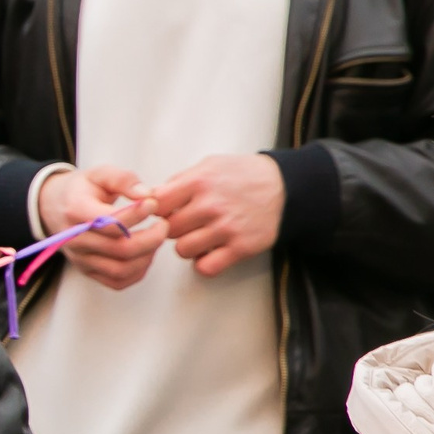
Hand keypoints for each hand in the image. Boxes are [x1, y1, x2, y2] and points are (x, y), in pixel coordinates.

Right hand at [38, 165, 165, 290]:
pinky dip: (138, 272)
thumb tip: (148, 194)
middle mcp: (74, 240)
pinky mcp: (87, 271)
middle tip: (163, 225)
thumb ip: (123, 180)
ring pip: (121, 269)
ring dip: (147, 256)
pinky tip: (145, 254)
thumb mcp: (98, 174)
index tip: (153, 202)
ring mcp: (80, 259)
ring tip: (154, 239)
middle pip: (120, 250)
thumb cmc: (81, 190)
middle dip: (152, 239)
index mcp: (75, 211)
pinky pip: (117, 282)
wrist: (54, 207)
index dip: (138, 214)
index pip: (110, 222)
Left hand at [151, 153, 283, 276]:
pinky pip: (206, 267)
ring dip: (188, 245)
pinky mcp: (242, 248)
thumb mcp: (208, 165)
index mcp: (198, 182)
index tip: (166, 211)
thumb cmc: (241, 175)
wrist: (284, 186)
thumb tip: (149, 197)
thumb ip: (178, 181)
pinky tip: (211, 251)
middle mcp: (211, 206)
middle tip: (188, 223)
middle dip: (174, 228)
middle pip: (168, 230)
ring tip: (200, 236)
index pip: (156, 205)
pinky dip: (205, 263)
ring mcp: (227, 228)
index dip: (157, 210)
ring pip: (182, 250)